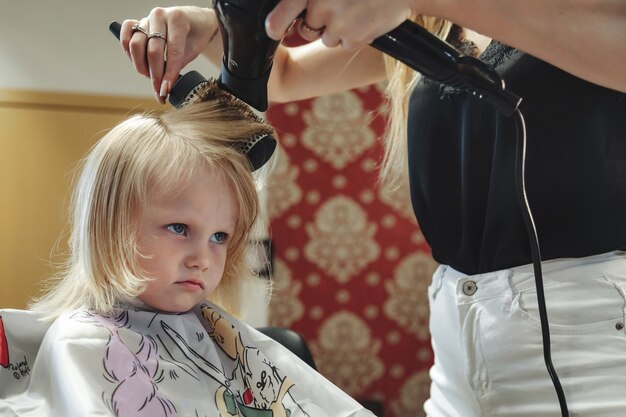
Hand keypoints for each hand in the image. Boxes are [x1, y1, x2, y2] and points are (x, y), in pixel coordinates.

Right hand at [120, 6, 217, 103]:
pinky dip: (127, 51)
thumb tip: (165, 86)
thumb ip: (178, 64)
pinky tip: (136, 61)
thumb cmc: (195, 35)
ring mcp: (147, 19)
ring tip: (149, 75)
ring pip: (136, 45)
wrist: (194, 20)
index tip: (166, 90)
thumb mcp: (194, 49)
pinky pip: (125, 36)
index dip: (169, 74)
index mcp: (178, 20)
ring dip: (140, 65)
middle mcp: (160, 16)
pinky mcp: (137, 22)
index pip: (172, 52)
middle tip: (159, 87)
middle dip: (155, 74)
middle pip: (153, 51)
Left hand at [265, 0, 414, 49]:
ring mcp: (339, 23)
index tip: (273, 30)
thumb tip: (292, 17)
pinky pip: (344, 45)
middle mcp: (323, 4)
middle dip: (316, 23)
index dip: (276, 23)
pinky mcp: (354, 39)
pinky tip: (365, 19)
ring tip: (356, 9)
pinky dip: (353, 36)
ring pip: (326, 38)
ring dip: (336, 30)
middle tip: (338, 6)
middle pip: (306, 28)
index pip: (284, 10)